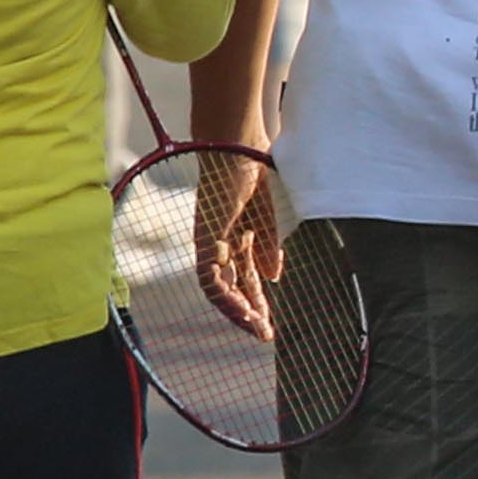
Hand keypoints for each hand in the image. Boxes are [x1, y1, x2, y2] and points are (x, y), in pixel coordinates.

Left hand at [192, 147, 285, 338]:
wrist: (236, 143)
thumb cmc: (252, 166)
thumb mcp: (267, 214)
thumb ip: (268, 244)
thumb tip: (273, 277)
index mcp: (236, 233)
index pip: (245, 274)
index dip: (258, 298)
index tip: (271, 320)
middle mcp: (219, 241)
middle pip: (232, 285)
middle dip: (250, 311)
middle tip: (266, 335)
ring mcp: (210, 242)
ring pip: (219, 289)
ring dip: (238, 311)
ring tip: (258, 329)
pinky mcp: (205, 240)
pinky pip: (211, 279)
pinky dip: (226, 298)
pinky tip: (244, 312)